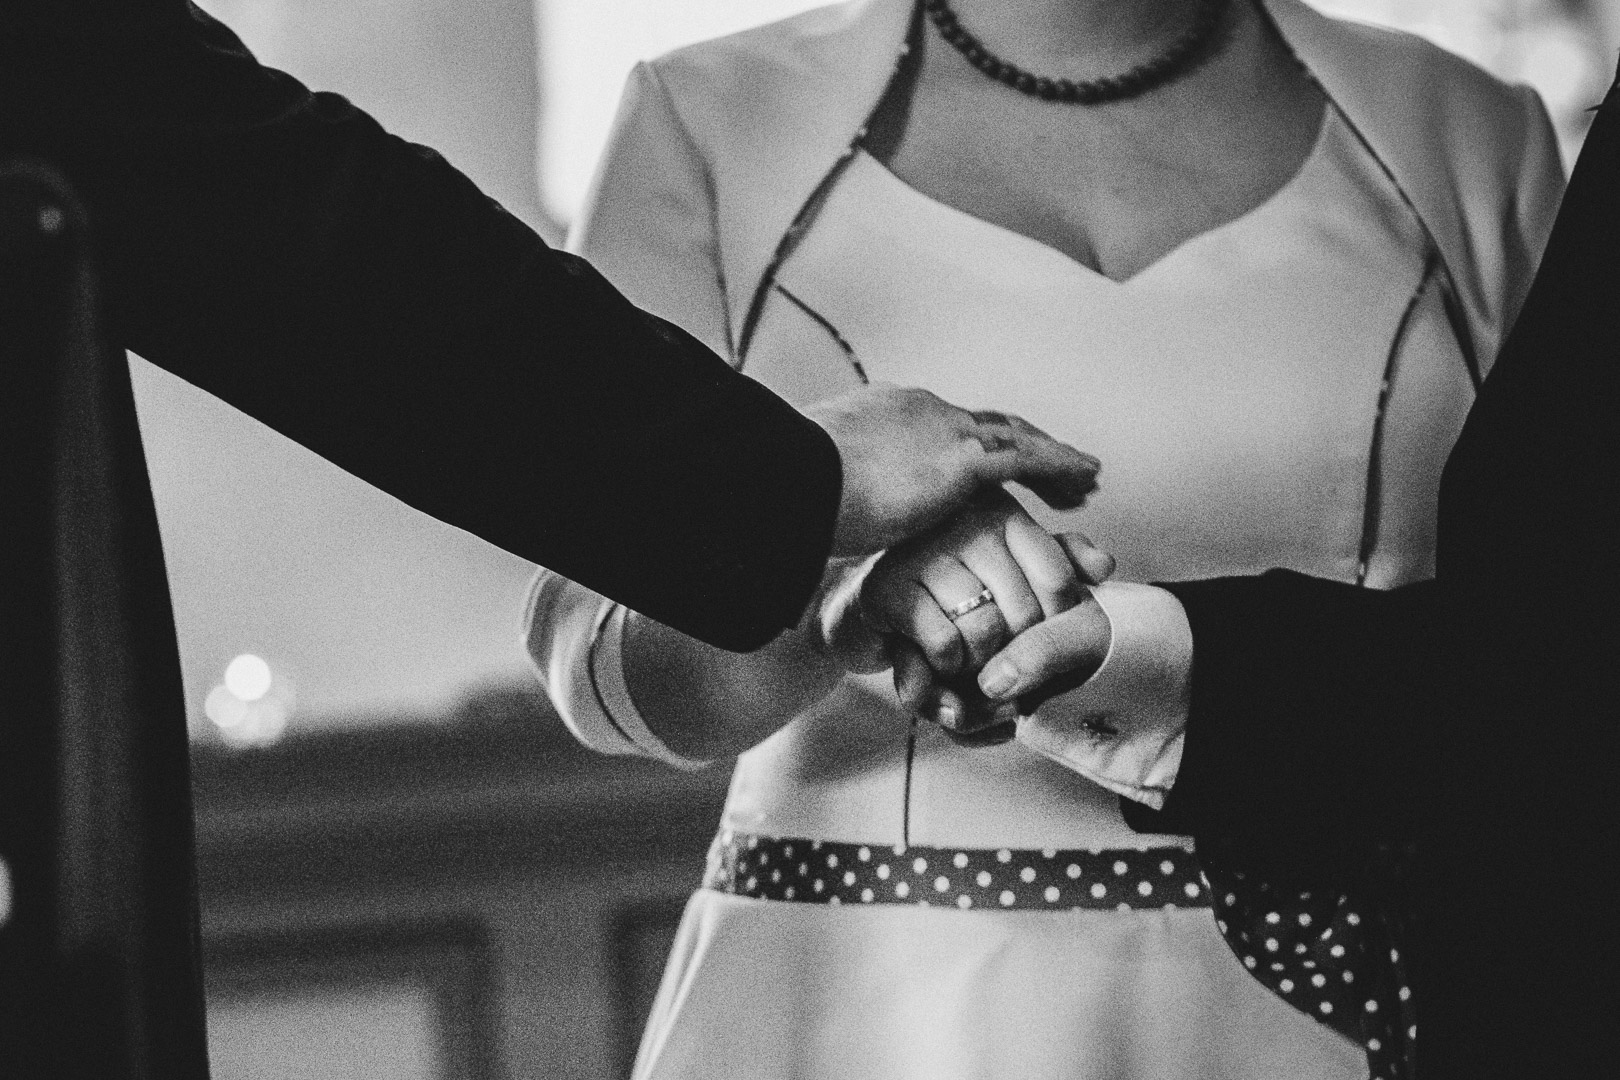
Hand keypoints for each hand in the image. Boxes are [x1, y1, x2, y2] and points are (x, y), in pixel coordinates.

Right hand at [804, 384, 1099, 557]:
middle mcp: (921, 411)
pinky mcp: (961, 460)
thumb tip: (814, 515)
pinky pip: (1027, 460)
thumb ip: (831, 495)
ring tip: (1086, 480)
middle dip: (1023, 445)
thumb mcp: (812, 488)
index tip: (992, 462)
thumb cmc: (786, 494)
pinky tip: (1085, 481)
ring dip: (1053, 457)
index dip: (974, 442)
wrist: (787, 482)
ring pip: (1016, 437)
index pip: (941, 425)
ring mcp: (944, 430)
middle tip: (1055, 470)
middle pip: (988, 425)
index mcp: (885, 413)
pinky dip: (1059, 468)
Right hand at [819, 492, 1114, 733]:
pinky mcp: (889, 589)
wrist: (867, 602)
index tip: (1045, 637)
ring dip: (983, 663)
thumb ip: (1059, 561)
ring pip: (986, 629)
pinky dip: (949, 666)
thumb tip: (1105, 567)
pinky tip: (944, 660)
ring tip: (976, 663)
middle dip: (1021, 651)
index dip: (1059, 620)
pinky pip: (945, 643)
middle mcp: (964, 522)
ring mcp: (923, 553)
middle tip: (1009, 662)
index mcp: (999, 512)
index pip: (1058, 576)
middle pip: (1026, 611)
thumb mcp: (1008, 569)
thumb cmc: (946, 587)